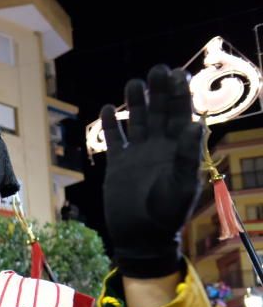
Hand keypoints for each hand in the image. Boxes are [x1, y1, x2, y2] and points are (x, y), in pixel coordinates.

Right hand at [101, 64, 202, 277]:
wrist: (141, 235)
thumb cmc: (167, 213)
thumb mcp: (183, 184)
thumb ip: (188, 155)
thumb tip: (197, 124)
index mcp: (179, 148)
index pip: (181, 114)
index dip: (180, 94)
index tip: (177, 74)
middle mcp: (160, 145)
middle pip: (159, 111)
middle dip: (158, 90)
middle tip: (156, 70)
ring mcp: (138, 153)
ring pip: (137, 120)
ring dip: (136, 101)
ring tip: (133, 83)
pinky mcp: (118, 163)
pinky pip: (115, 138)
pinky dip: (111, 124)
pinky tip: (109, 109)